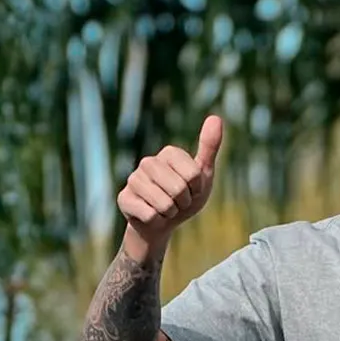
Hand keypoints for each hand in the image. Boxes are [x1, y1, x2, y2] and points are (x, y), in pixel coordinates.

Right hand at [117, 114, 222, 252]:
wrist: (163, 223)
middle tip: (178, 202)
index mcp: (169, 153)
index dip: (197, 189)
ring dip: (170, 213)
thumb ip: (209, 147)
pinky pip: (151, 216)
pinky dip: (157, 221)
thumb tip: (216, 117)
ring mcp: (133, 179)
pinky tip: (152, 216)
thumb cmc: (185, 197)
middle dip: (184, 203)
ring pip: (165, 205)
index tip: (192, 190)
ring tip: (166, 209)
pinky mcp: (124, 198)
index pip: (194, 175)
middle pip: (179, 189)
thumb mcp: (203, 175)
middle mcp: (148, 161)